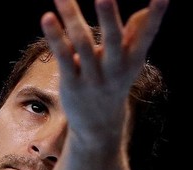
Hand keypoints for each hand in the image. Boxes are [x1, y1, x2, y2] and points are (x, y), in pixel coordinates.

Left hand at [41, 0, 168, 138]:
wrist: (98, 125)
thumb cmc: (113, 86)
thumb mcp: (129, 65)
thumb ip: (136, 36)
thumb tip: (146, 10)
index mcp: (132, 62)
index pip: (147, 36)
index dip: (156, 16)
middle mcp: (114, 69)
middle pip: (112, 39)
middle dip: (108, 16)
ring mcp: (92, 78)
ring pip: (82, 43)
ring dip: (72, 17)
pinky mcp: (72, 83)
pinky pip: (63, 56)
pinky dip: (55, 37)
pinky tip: (47, 18)